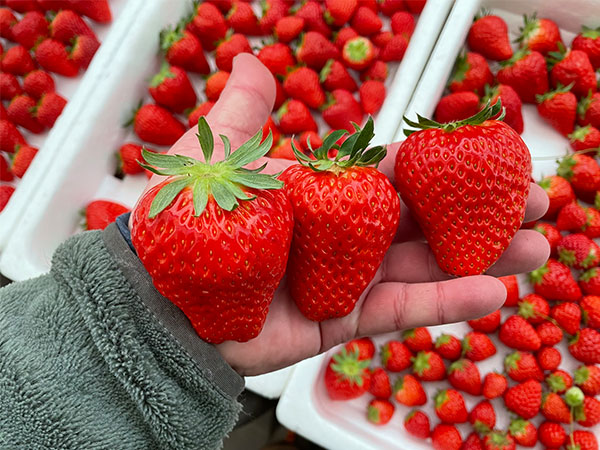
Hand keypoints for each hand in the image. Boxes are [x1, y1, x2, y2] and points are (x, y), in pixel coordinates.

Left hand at [133, 54, 549, 375]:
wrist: (160, 299)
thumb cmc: (184, 224)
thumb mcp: (219, 157)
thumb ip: (245, 112)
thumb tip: (255, 60)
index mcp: (323, 191)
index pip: (395, 174)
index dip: (444, 165)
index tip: (492, 156)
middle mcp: (342, 234)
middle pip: (424, 220)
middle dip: (481, 212)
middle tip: (538, 203)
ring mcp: (346, 279)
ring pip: (424, 267)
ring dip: (481, 258)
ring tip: (538, 249)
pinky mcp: (341, 320)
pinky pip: (400, 312)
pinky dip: (446, 305)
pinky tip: (493, 295)